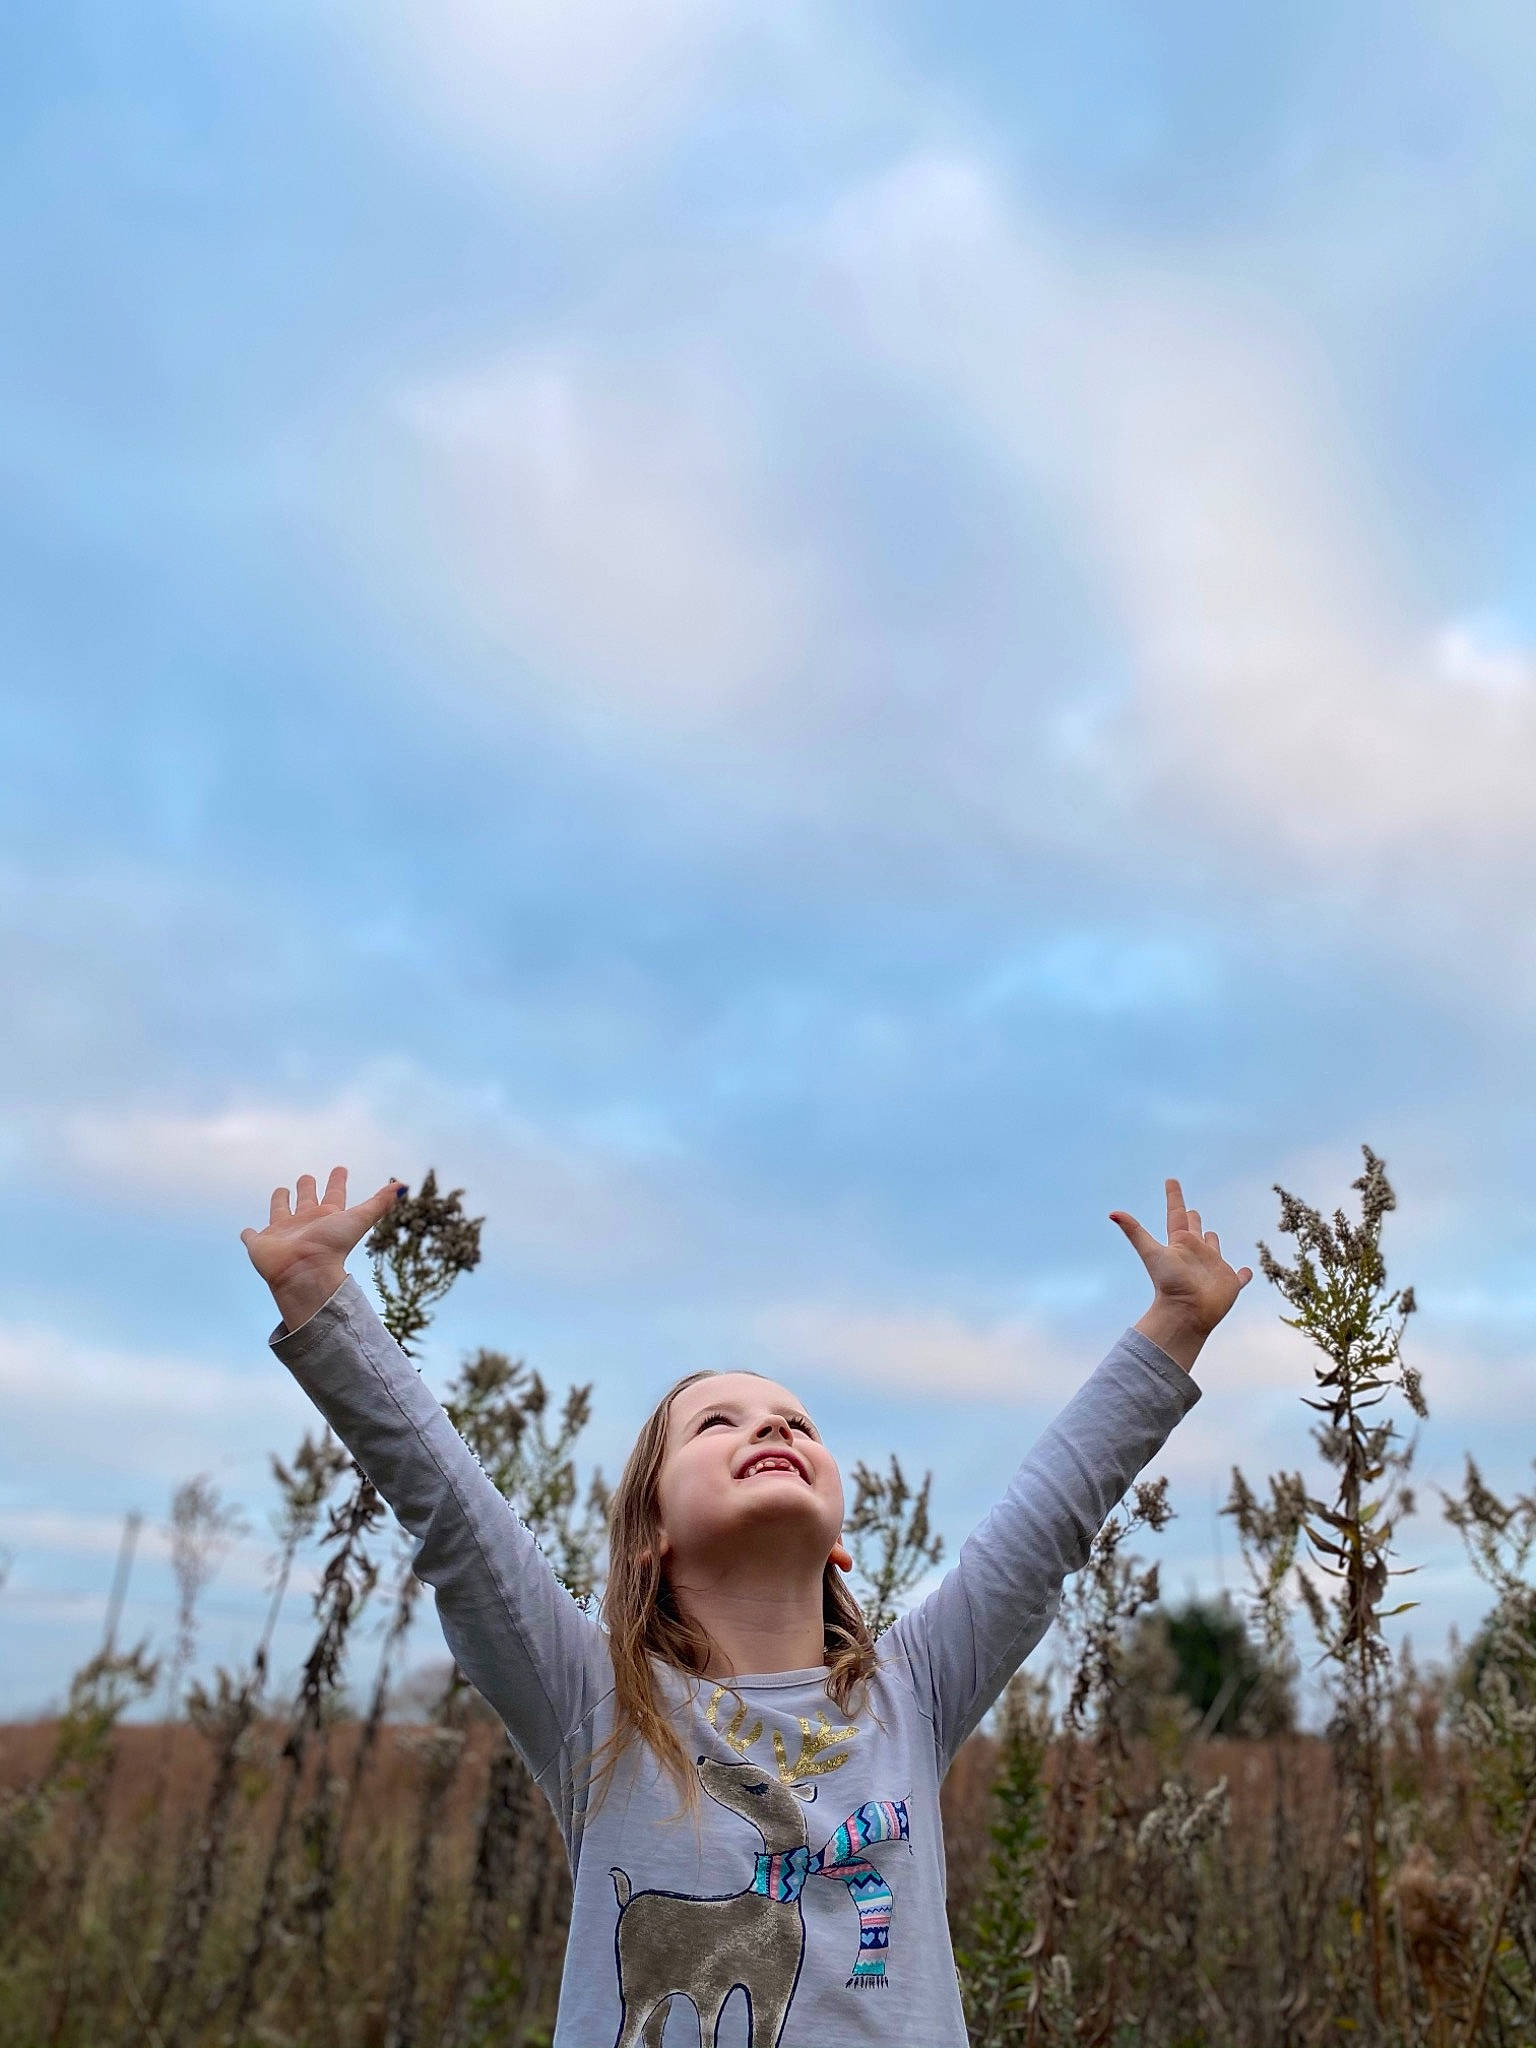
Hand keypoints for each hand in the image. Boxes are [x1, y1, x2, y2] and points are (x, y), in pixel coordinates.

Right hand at [241, 1167, 404, 1327]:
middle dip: (307, 1187)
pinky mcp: (260, 1243)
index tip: (340, 1168)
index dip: (338, 1180)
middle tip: (307, 1176)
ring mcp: (282, 1233)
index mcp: (328, 1216)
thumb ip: (380, 1203)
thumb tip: (405, 1185)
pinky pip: (251, 1236)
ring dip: (279, 1201)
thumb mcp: (359, 1219)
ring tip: (280, 1191)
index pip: (335, 1193)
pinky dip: (248, 1234)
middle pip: (306, 1199)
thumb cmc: (332, 1247)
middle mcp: (305, 1222)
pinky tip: (247, 1231)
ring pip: (279, 1212)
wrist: (305, 1273)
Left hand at [1109, 1177, 1251, 1370]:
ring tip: (1212, 1235)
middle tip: (1191, 1211)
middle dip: (1193, 1219)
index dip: (1174, 1197)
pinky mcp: (1229, 1283)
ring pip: (1214, 1248)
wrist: (1186, 1313)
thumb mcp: (1151, 1252)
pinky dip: (1243, 1274)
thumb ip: (1134, 1231)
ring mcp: (1212, 1267)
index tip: (1171, 1180)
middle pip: (1195, 1230)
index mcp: (1179, 1243)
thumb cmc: (1169, 1283)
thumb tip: (1112, 1213)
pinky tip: (1246, 1272)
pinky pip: (1239, 1277)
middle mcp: (1195, 1252)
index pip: (1176, 1214)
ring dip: (1214, 1241)